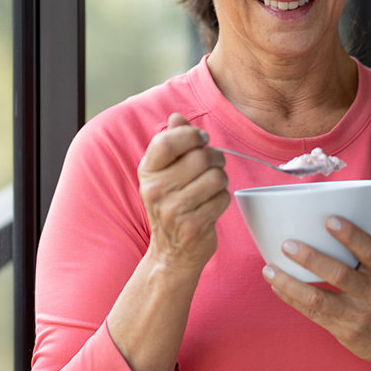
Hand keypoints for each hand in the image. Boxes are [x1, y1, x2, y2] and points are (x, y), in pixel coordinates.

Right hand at [138, 113, 230, 274]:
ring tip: (211, 188)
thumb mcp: (164, 173)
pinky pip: (223, 198)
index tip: (200, 140)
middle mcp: (156, 190)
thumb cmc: (171, 205)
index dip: (191, 136)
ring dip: (220, 181)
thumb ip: (171, 142)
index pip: (167, 142)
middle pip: (200, 157)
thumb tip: (177, 117)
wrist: (171, 252)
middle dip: (215, 159)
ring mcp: (173, 210)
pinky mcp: (194, 226)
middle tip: (212, 167)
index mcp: (147, 172)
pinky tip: (211, 206)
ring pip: (216, 177)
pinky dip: (222, 200)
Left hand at [261, 215, 370, 370]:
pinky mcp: (344, 332)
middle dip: (310, 258)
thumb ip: (365, 261)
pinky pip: (312, 313)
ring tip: (269, 269)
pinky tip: (277, 287)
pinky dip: (291, 299)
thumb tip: (326, 230)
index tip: (330, 219)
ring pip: (318, 298)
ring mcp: (358, 315)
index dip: (350, 234)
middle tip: (287, 244)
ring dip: (290, 283)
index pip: (370, 250)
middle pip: (339, 273)